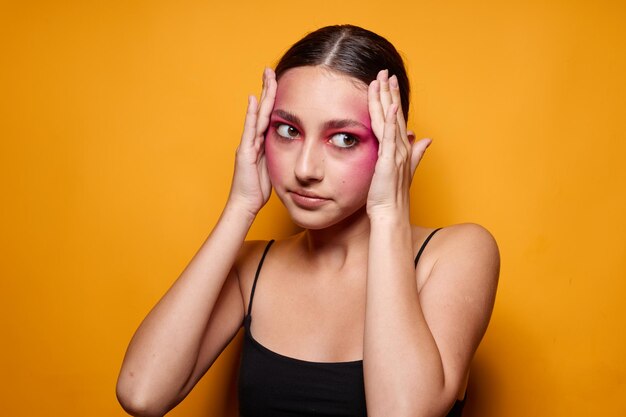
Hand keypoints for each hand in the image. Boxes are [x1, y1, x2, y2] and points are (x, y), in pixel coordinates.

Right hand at [227, 68, 276, 216]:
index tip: (278, 81)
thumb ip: (278, 154)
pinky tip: (253, 100)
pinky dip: (251, 114)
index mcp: (261, 141)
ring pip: (256, 114)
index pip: (268, 115)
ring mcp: (247, 143)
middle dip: (267, 89)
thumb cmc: (258, 188)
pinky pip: (249, 129)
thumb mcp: (273, 167)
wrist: (245, 203)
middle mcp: (252, 138)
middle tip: (271, 70)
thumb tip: (294, 147)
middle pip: (261, 109)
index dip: (273, 98)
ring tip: (266, 77)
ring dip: (262, 95)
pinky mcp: (245, 151)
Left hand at [366, 69, 430, 218]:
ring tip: (382, 80)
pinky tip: (392, 107)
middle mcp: (401, 147)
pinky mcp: (390, 161)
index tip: (388, 82)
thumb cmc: (392, 196)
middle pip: (393, 114)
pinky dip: (391, 122)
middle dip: (389, 92)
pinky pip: (390, 138)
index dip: (392, 99)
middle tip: (384, 72)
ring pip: (390, 120)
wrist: (391, 214)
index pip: (395, 118)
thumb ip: (416, 153)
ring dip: (387, 99)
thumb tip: (426, 139)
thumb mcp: (404, 170)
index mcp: (401, 148)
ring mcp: (396, 153)